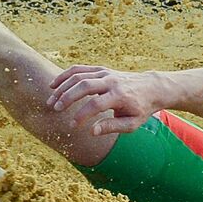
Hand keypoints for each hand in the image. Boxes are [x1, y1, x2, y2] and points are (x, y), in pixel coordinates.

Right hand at [47, 66, 166, 135]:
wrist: (151, 88)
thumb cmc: (141, 109)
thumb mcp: (132, 123)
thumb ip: (112, 127)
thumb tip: (91, 131)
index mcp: (120, 96)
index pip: (96, 104)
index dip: (82, 115)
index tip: (72, 125)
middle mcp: (111, 82)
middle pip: (84, 85)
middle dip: (67, 97)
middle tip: (55, 108)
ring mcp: (105, 73)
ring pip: (79, 75)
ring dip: (62, 87)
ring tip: (51, 101)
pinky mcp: (101, 69)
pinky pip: (79, 69)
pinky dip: (65, 75)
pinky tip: (54, 85)